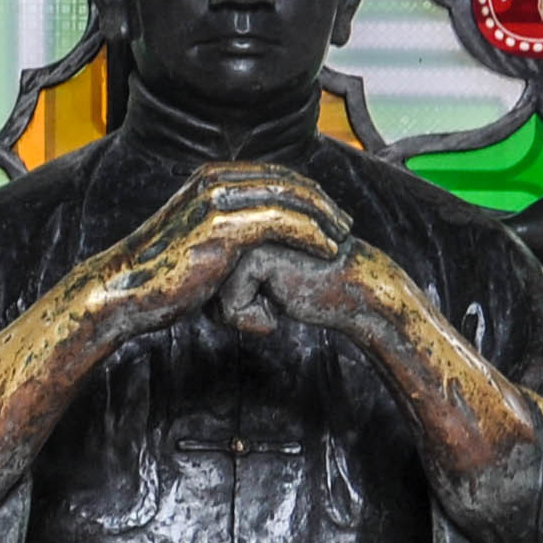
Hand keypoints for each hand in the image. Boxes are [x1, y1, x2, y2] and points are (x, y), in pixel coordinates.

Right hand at [70, 165, 349, 344]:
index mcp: (210, 180)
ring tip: (343, 239)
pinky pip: (280, 221)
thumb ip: (226, 237)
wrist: (126, 291)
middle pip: (286, 182)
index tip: (331, 216)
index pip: (273, 176)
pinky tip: (328, 249)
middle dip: (321, 202)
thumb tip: (250, 252)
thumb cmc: (159, 279)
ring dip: (322, 217)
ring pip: (288, 198)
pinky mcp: (222, 225)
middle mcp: (214, 181)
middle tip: (347, 225)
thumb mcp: (198, 246)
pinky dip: (309, 233)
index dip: (307, 194)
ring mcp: (218, 200)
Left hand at [219, 236, 413, 340]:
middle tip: (272, 296)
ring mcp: (243, 241)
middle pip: (205, 288)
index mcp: (231, 224)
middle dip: (234, 308)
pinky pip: (230, 305)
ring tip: (279, 294)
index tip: (265, 292)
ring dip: (244, 313)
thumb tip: (191, 294)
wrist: (351, 288)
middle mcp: (234, 227)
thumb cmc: (306, 288)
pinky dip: (255, 318)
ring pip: (214, 298)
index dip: (230, 302)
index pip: (204, 282)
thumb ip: (221, 274)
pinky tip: (284, 298)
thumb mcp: (254, 280)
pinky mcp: (257, 253)